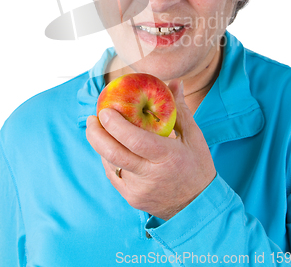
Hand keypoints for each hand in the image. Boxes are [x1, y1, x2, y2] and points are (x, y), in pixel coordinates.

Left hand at [86, 80, 215, 219]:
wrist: (199, 207)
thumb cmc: (198, 167)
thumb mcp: (194, 137)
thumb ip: (180, 109)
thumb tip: (174, 82)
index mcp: (168, 157)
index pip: (135, 140)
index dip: (116, 125)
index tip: (104, 110)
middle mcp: (150, 175)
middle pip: (113, 154)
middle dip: (96, 134)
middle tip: (91, 118)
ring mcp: (139, 190)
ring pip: (111, 164)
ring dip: (101, 145)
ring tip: (98, 129)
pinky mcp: (132, 199)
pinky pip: (113, 175)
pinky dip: (108, 159)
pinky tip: (108, 147)